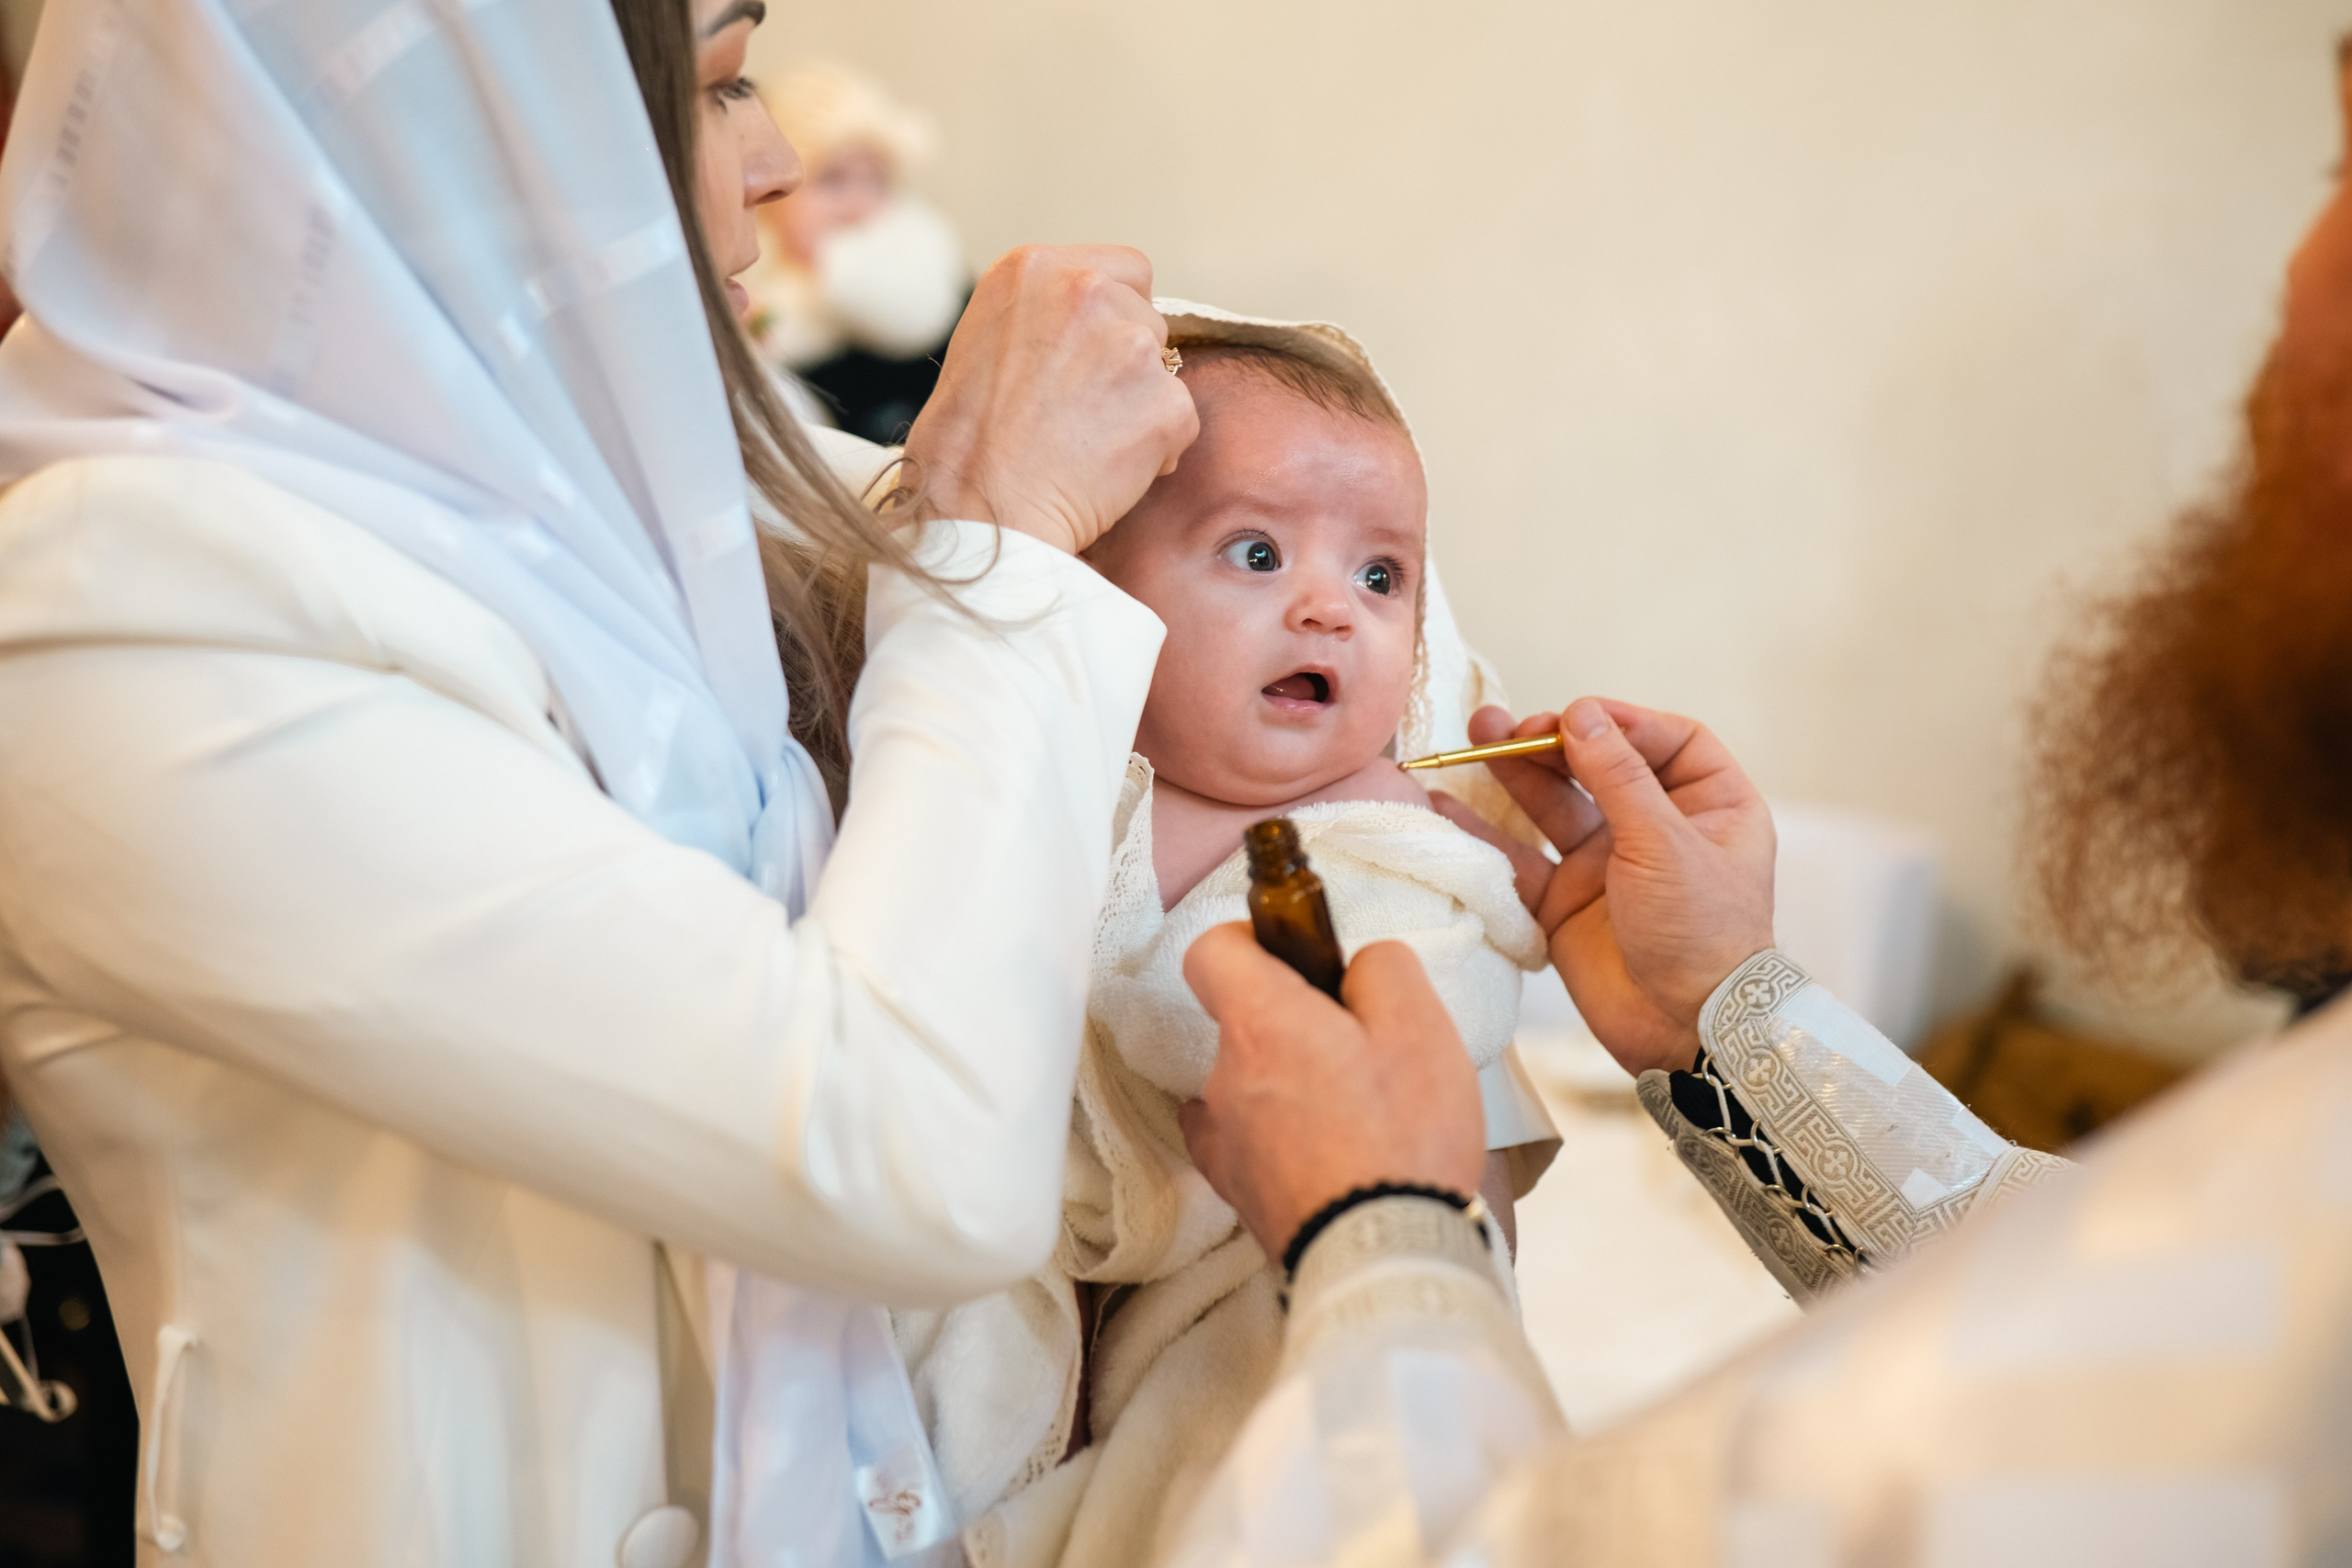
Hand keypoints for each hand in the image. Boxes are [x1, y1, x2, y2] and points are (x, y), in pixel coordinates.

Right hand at [901, 245, 1198, 553]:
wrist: (978, 510)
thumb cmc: (967, 444)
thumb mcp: (986, 340)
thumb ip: (1045, 315)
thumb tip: (1098, 324)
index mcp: (1035, 267)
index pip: (1125, 271)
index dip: (1115, 319)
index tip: (1087, 361)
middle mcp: (1085, 291)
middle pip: (1149, 319)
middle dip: (1126, 365)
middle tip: (1078, 413)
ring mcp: (1129, 344)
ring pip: (1166, 371)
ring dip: (1141, 406)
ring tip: (1086, 444)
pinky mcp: (1164, 401)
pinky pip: (1181, 422)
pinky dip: (1157, 451)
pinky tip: (1106, 471)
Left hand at [1177, 926, 1485, 1260]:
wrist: (1386, 1256)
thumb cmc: (1404, 1139)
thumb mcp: (1420, 1025)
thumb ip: (1383, 967)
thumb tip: (1361, 966)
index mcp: (1261, 1023)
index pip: (1213, 950)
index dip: (1251, 941)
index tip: (1294, 956)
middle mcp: (1225, 1076)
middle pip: (1245, 1021)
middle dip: (1296, 1023)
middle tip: (1363, 1050)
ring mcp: (1224, 1138)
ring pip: (1250, 1082)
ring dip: (1291, 1083)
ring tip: (1360, 1114)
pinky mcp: (1237, 1189)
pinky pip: (1246, 1137)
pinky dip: (1277, 1134)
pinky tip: (1324, 1148)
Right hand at [1461, 699, 1774, 1075]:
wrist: (1684, 1029)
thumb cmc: (1702, 934)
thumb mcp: (1666, 843)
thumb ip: (1618, 777)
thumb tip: (1581, 716)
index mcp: (1710, 806)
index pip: (1667, 740)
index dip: (1623, 721)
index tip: (1579, 716)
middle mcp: (1658, 829)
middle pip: (1601, 766)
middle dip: (1555, 742)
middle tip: (1513, 728)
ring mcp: (1609, 866)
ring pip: (1556, 806)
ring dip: (1518, 774)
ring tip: (1478, 738)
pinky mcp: (1567, 902)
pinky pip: (1520, 860)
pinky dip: (1485, 836)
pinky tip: (1448, 807)